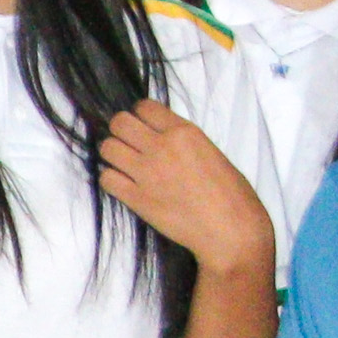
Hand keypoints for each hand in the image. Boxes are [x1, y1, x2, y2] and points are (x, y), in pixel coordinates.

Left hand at [99, 99, 270, 275]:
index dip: (141, 116)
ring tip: (125, 164)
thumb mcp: (210, 152)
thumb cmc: (231, 194)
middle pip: (119, 123)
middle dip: (121, 130)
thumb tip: (162, 139)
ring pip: (107, 148)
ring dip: (114, 154)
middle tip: (130, 144)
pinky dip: (111, 179)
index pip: (144, 107)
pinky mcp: (136, 199)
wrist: (230, 230)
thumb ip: (183, 141)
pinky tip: (124, 185)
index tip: (144, 127)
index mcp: (184, 132)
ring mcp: (146, 173)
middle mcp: (161, 147)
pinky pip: (106, 179)